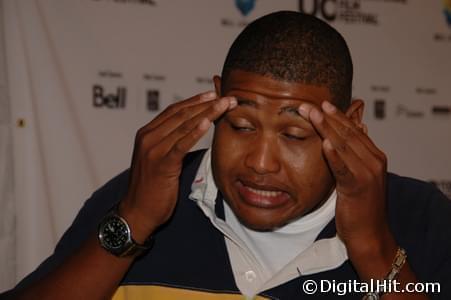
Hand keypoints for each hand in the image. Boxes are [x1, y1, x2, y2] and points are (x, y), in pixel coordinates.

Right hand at [119, 91, 236, 241]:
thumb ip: (172, 143)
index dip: (196, 101)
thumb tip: (193, 132)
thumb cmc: (152, 188)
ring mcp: (152, 149)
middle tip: (227, 97)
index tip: (215, 94)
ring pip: (183, 125)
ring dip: (207, 113)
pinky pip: (181, 144)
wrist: (137, 212)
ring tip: (224, 105)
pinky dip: (195, 132)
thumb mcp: (160, 159)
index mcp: (147, 133)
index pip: (175, 110)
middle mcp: (148, 137)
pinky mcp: (161, 164)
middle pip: (181, 114)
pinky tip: (208, 123)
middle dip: (206, 103)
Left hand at [299, 100, 396, 277]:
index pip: (353, 130)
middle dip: (327, 117)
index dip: (336, 116)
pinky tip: (324, 143)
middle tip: (308, 104)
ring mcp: (367, 173)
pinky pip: (343, 168)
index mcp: (374, 156)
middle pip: (347, 133)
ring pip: (344, 145)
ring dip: (326, 128)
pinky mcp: (358, 187)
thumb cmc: (361, 207)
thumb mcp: (358, 177)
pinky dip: (334, 155)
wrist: (369, 235)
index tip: (320, 103)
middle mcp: (374, 161)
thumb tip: (357, 130)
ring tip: (312, 114)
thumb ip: (355, 156)